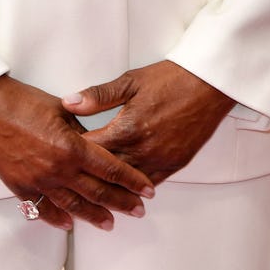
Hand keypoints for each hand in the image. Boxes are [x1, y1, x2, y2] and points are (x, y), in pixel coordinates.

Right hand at [0, 75, 154, 230]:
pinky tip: (70, 223)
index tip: (147, 190)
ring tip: (110, 223)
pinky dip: (58, 218)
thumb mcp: (60, 108)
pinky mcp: (20, 187)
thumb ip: (82, 127)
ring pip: (73, 205)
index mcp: (71, 146)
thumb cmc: (21, 100)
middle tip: (138, 211)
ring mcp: (38, 181)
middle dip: (121, 202)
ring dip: (94, 215)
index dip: (131, 180)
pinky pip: (43, 209)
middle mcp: (58, 168)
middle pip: (97, 191)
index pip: (110, 168)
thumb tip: (97, 140)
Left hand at [62, 61, 233, 184]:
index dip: (73, 152)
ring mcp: (160, 160)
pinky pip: (150, 184)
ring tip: (93, 191)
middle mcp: (143, 149)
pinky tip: (125, 191)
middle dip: (87, 174)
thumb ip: (98, 96)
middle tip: (71, 176)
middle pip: (106, 172)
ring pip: (127, 184)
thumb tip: (70, 102)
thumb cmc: (172, 78)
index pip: (91, 150)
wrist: (208, 84)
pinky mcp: (175, 164)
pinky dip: (135, 188)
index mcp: (128, 128)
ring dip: (110, 187)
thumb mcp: (130, 81)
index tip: (61, 153)